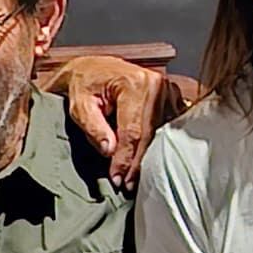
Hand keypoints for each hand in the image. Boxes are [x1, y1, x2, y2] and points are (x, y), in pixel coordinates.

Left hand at [54, 53, 190, 185]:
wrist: (95, 68)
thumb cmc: (85, 84)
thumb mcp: (80, 105)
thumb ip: (93, 127)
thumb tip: (109, 150)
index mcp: (134, 83)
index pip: (132, 131)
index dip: (125, 159)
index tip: (118, 178)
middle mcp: (156, 84)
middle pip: (151, 135)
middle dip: (137, 163)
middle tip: (127, 184)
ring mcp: (168, 90)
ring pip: (162, 134)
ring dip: (149, 157)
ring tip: (135, 177)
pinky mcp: (172, 97)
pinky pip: (168, 128)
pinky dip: (158, 145)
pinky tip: (148, 159)